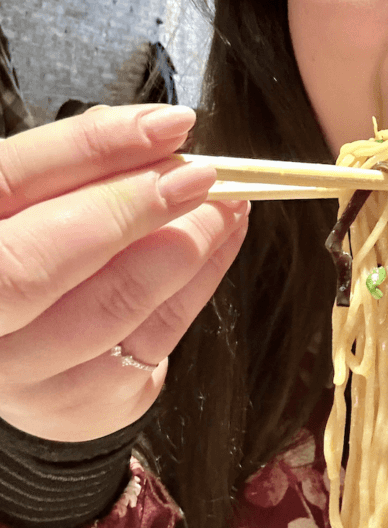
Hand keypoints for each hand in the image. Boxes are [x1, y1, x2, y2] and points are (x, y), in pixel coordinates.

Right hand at [0, 104, 249, 441]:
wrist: (26, 350)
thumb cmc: (33, 246)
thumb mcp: (37, 201)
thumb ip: (77, 168)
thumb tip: (157, 133)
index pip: (8, 183)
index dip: (91, 149)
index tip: (170, 125)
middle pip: (36, 264)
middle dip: (130, 208)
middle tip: (201, 172)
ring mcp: (16, 372)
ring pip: (109, 305)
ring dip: (185, 244)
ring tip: (227, 203)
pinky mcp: (76, 402)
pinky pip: (153, 337)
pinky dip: (199, 280)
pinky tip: (221, 239)